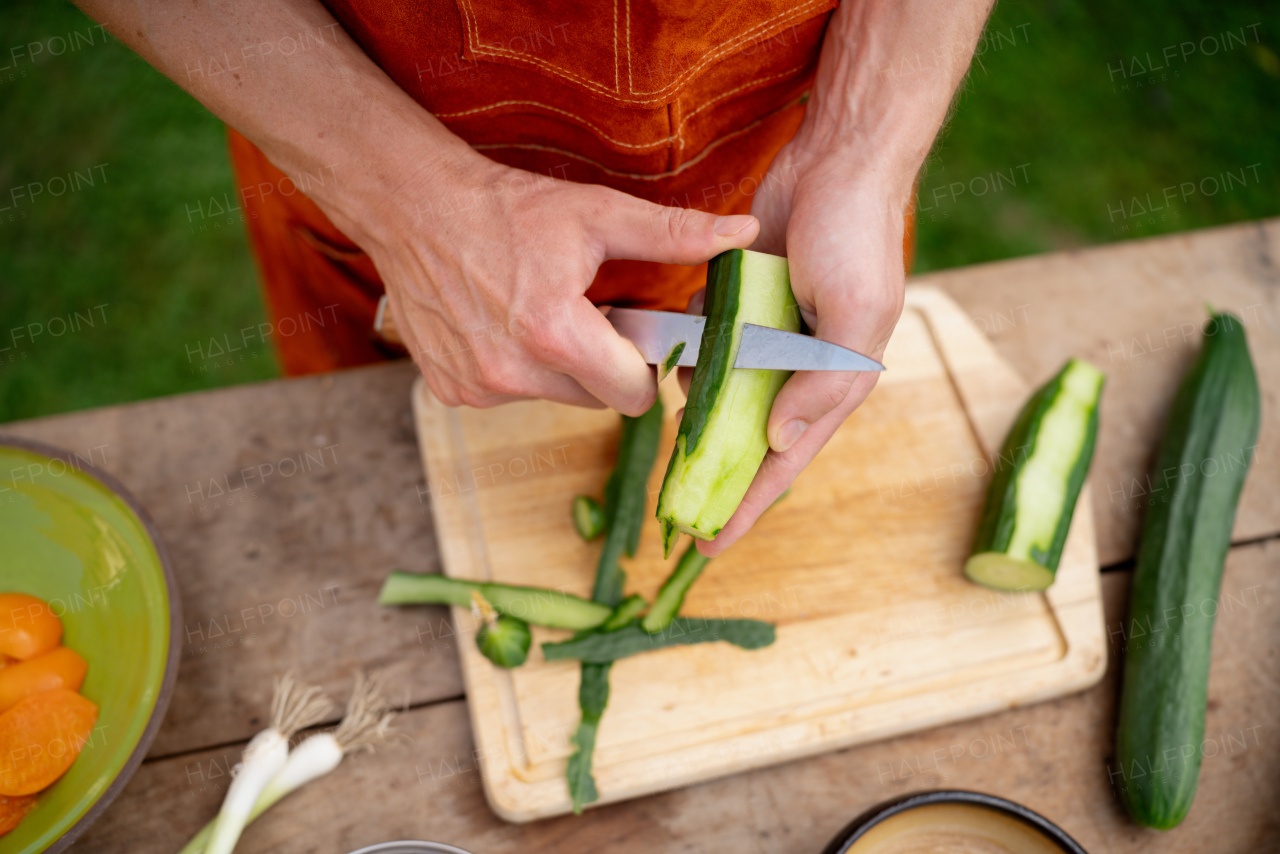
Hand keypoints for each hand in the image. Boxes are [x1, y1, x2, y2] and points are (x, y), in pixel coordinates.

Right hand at [357, 150, 758, 415]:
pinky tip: (500, 323)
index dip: (642, 367)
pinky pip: (509, 394)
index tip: (633, 333)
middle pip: (595, 399)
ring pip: (553, 398)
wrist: (413, 207)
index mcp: (554, 334)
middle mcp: (512, 373)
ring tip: (537, 310)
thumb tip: (742, 233)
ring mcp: (477, 387)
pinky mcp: (450, 392)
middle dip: (600, 364)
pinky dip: (515, 367)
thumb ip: (673, 234)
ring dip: (557, 366)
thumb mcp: (596, 214)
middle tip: (583, 312)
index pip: (633, 397)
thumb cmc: (507, 208)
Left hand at [694, 150, 907, 555]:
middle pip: (751, 438)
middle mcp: (801, 366)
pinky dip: (694, 354)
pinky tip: (675, 361)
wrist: (838, 161)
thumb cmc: (858, 237)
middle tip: (676, 512)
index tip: (710, 543)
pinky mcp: (744, 302)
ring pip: (726, 392)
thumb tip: (780, 442)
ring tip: (671, 429)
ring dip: (699, 410)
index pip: (787, 461)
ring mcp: (771, 335)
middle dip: (717, 475)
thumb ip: (823, 383)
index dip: (749, 505)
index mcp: (834, 380)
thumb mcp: (855, 315)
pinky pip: (712, 342)